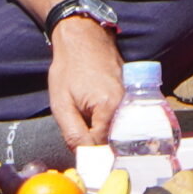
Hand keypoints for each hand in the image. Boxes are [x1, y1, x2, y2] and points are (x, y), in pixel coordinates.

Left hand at [46, 19, 125, 146]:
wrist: (82, 36)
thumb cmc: (69, 67)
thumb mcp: (62, 104)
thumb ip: (74, 133)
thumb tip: (84, 157)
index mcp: (109, 108)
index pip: (102, 146)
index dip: (89, 152)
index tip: (79, 155)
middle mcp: (126, 105)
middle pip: (113, 138)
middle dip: (96, 142)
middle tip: (80, 133)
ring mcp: (130, 98)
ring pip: (117, 128)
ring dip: (102, 131)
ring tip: (86, 117)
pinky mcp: (130, 94)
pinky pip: (121, 117)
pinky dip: (109, 120)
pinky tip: (95, 111)